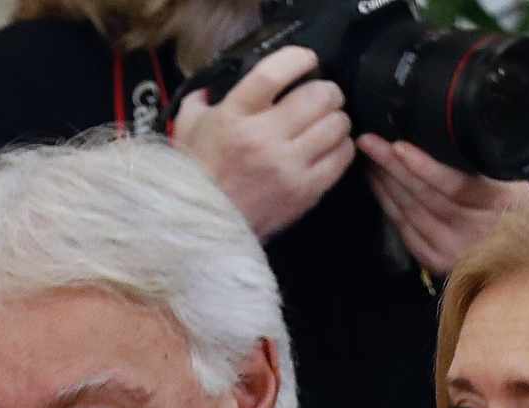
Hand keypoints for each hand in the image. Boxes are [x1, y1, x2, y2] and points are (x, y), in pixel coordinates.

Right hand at [173, 46, 353, 238]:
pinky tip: (331, 147)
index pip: (274, 73)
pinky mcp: (304, 192)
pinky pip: (340, 158)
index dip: (298, 59)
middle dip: (327, 92)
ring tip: (329, 122)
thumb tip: (214, 86)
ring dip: (337, 119)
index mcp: (234, 116)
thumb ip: (201, 100)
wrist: (203, 227)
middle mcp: (263, 138)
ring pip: (336, 126)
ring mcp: (287, 167)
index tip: (307, 60)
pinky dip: (341, 148)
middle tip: (323, 97)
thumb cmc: (195, 176)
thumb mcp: (187, 128)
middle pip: (318, 97)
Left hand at [358, 134, 528, 275]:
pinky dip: (389, 206)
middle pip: (426, 197)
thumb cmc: (518, 212)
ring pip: (411, 213)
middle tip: (370, 141)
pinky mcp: (436, 262)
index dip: (425, 167)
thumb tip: (457, 136)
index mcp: (499, 206)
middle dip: (393, 167)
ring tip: (370, 157)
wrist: (523, 259)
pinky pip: (405, 230)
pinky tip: (378, 186)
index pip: (456, 186)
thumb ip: (487, 168)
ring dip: (386, 184)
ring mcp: (453, 251)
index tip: (399, 146)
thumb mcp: (516, 185)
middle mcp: (474, 232)